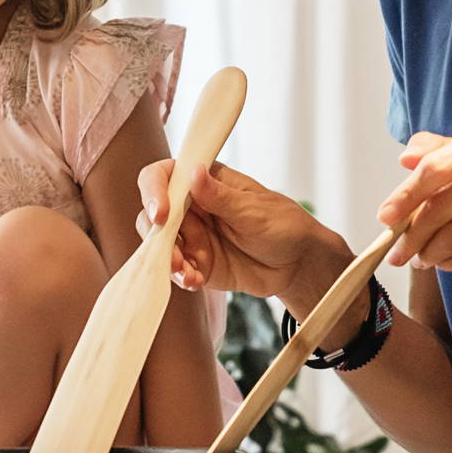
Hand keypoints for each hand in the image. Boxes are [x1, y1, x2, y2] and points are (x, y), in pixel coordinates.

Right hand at [136, 157, 341, 303]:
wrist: (298, 264)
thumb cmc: (282, 225)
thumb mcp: (255, 210)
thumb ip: (221, 197)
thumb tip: (194, 172)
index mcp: (205, 182)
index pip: (165, 176)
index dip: (154, 191)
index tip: (162, 212)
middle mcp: (192, 207)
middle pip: (153, 213)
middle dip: (155, 233)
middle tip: (171, 251)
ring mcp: (193, 236)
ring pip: (160, 244)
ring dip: (166, 258)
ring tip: (184, 271)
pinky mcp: (197, 263)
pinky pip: (177, 269)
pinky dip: (181, 276)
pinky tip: (194, 280)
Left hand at [381, 128, 451, 279]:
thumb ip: (435, 155)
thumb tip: (406, 157)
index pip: (435, 167)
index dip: (406, 194)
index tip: (385, 216)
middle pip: (442, 203)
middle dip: (413, 232)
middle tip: (397, 252)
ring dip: (431, 251)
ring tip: (422, 259)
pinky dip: (451, 261)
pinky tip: (445, 261)